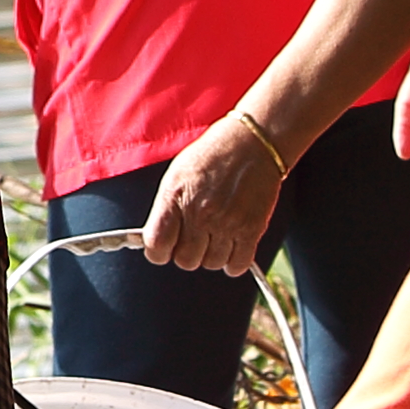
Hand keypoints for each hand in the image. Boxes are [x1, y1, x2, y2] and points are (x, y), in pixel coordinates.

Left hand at [146, 102, 294, 274]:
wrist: (252, 142)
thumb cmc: (211, 156)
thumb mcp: (176, 175)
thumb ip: (166, 209)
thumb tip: (157, 241)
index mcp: (176, 197)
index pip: (157, 244)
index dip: (158, 251)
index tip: (163, 249)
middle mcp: (200, 212)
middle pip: (185, 260)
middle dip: (187, 253)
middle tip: (193, 239)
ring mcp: (227, 222)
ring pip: (211, 264)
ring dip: (211, 255)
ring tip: (215, 236)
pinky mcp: (252, 228)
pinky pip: (238, 265)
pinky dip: (233, 262)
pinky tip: (231, 247)